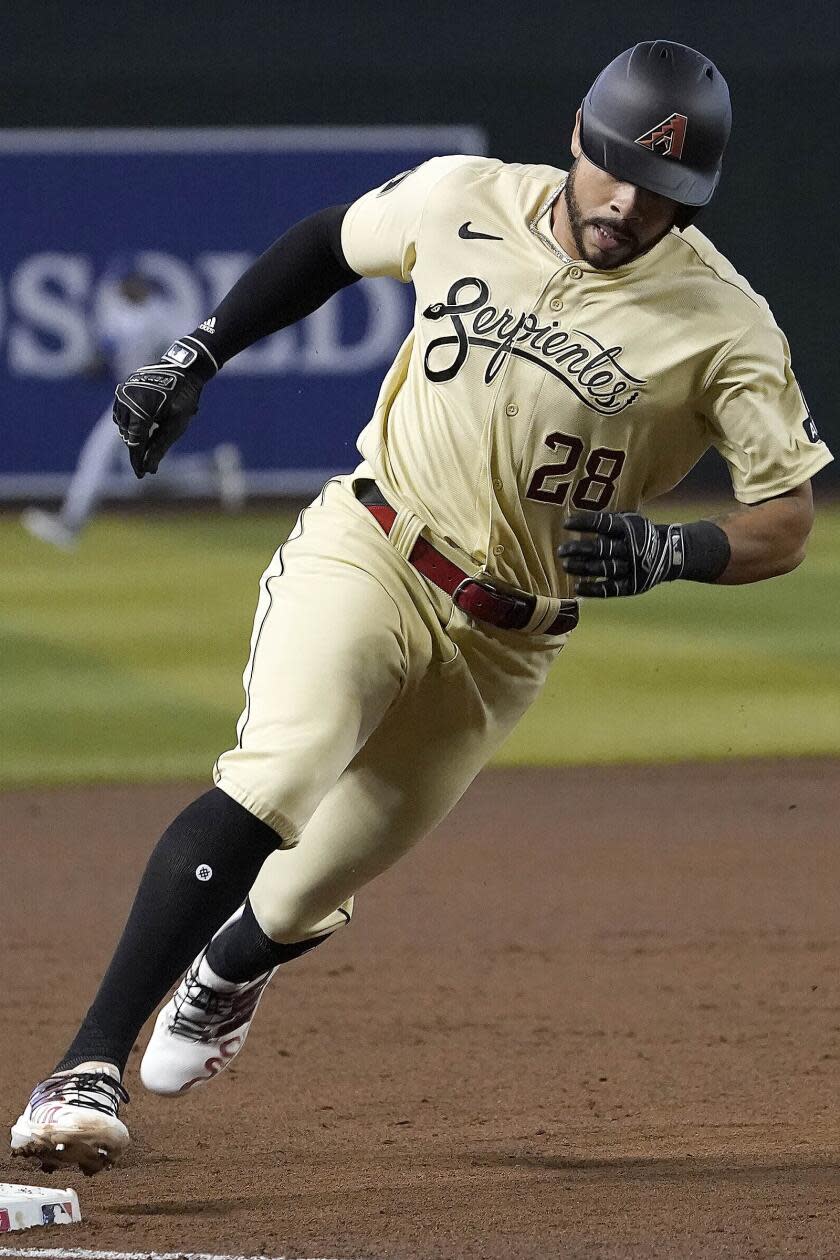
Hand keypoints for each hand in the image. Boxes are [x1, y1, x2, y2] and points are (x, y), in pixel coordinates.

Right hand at [113, 337, 216, 477]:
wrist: (183, 369)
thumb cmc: (184, 397)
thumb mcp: (176, 425)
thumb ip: (160, 446)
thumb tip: (149, 468)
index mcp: (140, 407)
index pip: (135, 441)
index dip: (138, 460)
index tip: (141, 475)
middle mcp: (126, 399)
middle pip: (128, 435)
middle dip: (139, 449)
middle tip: (150, 464)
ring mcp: (123, 393)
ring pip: (123, 426)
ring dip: (134, 435)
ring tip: (152, 438)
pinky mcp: (123, 390)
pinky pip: (122, 414)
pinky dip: (131, 423)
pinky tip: (144, 427)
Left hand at [558, 508, 685, 596]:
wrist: (670, 554)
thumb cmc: (638, 534)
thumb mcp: (630, 520)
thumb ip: (608, 520)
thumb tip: (573, 519)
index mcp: (630, 528)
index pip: (604, 524)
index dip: (584, 523)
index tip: (566, 524)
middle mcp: (632, 548)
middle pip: (601, 549)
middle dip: (579, 550)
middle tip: (561, 550)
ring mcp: (633, 568)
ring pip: (604, 569)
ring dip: (582, 568)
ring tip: (565, 565)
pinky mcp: (633, 586)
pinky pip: (610, 589)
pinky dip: (593, 589)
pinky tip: (577, 587)